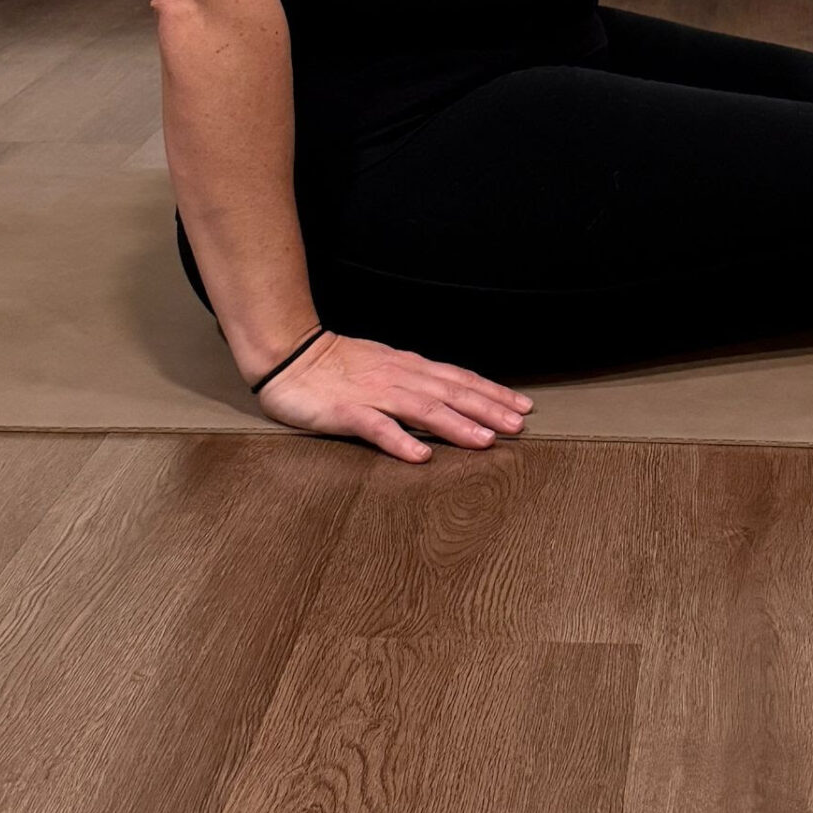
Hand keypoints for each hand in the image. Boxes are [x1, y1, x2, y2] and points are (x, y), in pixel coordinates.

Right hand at [252, 329, 532, 460]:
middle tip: (519, 426)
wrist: (290, 356)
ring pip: (424, 409)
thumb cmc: (337, 366)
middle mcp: (399, 378)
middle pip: (451, 393)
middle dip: (488, 409)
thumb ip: (415, 383)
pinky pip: (377, 428)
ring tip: (485, 441)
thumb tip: (450, 397)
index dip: (492, 393)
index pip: (459, 380)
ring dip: (457, 425)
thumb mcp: (385, 368)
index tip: (522, 406)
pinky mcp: (347, 412)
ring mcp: (374, 394)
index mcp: (409, 369)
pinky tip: (421, 456)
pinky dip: (401, 442)